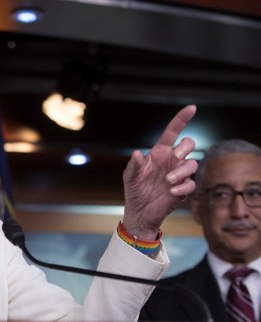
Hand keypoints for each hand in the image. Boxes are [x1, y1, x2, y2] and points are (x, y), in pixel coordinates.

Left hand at [122, 105, 198, 239]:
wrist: (139, 212)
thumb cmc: (135, 190)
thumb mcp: (130, 177)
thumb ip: (133, 165)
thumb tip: (137, 153)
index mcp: (159, 153)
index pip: (172, 132)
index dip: (181, 119)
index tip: (192, 108)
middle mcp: (171, 161)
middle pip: (189, 144)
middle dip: (185, 147)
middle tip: (175, 157)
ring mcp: (179, 175)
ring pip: (192, 164)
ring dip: (181, 171)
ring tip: (167, 181)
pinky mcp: (183, 190)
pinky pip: (191, 184)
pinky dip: (183, 187)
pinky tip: (171, 192)